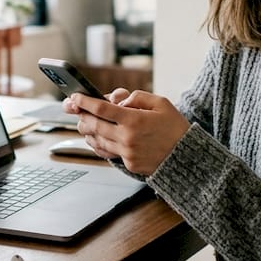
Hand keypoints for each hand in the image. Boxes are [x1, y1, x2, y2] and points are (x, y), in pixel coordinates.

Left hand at [63, 90, 190, 175]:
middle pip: (94, 125)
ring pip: (97, 140)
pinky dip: (97, 144)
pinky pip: (107, 152)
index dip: (84, 102)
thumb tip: (118, 102)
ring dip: (87, 130)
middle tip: (74, 108)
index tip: (75, 97)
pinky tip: (95, 138)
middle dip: (81, 115)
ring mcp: (127, 153)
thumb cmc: (175, 127)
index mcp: (134, 120)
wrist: (187, 156)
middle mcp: (127, 138)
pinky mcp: (129, 164)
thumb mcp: (161, 103)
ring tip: (84, 122)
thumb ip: (137, 98)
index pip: (101, 109)